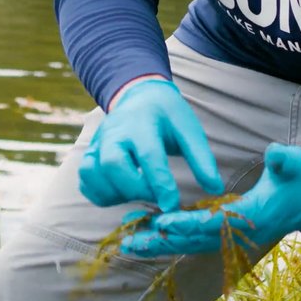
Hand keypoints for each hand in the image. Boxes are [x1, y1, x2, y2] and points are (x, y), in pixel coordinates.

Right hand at [77, 79, 223, 211]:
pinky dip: (100, 194)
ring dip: (114, 193)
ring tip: (138, 195)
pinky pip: (85, 181)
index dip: (160, 183)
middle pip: (112, 164)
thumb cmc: (168, 115)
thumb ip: (202, 158)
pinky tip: (122, 195)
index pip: (149, 155)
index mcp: (143, 123)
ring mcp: (98, 143)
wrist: (140, 95)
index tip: (172, 204)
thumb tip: (215, 189)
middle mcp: (115, 132)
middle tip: (155, 198)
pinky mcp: (90, 154)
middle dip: (134, 188)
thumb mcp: (189, 129)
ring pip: (92, 173)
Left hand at [120, 143, 300, 257]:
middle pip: (195, 241)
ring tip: (129, 243)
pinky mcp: (228, 232)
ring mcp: (234, 236)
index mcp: (253, 216)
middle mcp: (239, 233)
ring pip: (192, 244)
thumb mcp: (297, 164)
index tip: (163, 221)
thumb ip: (285, 159)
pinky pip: (196, 239)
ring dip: (161, 245)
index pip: (215, 223)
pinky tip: (150, 236)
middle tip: (130, 241)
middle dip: (162, 242)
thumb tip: (274, 151)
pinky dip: (172, 239)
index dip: (188, 223)